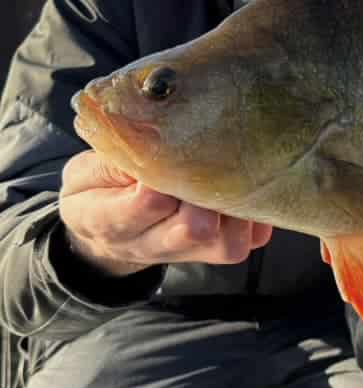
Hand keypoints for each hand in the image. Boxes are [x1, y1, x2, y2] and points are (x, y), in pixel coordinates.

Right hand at [59, 150, 272, 276]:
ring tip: (228, 175)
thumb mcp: (83, 173)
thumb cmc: (97, 193)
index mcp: (111, 223)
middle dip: (204, 191)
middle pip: (195, 228)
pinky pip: (248, 242)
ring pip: (228, 243)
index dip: (165, 173)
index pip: (148, 203)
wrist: (102, 234)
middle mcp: (153, 245)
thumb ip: (110, 160)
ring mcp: (187, 252)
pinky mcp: (215, 252)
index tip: (168, 148)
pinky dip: (253, 216)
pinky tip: (243, 190)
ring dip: (233, 208)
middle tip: (206, 159)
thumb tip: (150, 135)